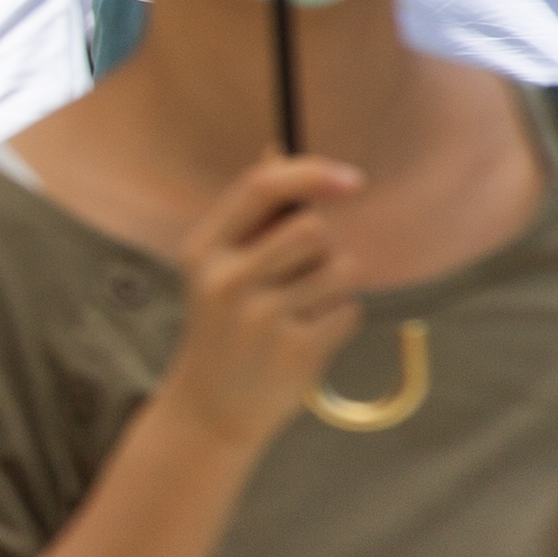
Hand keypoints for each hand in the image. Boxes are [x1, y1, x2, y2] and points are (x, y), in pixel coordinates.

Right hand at [151, 153, 373, 451]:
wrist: (211, 408)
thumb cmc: (223, 324)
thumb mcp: (219, 266)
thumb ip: (251, 211)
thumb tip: (276, 148)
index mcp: (204, 251)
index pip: (262, 188)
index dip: (312, 174)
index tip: (353, 179)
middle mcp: (226, 281)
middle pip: (313, 229)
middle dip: (322, 248)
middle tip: (302, 276)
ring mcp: (259, 320)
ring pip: (340, 268)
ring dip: (335, 285)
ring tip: (303, 309)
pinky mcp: (294, 352)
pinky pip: (349, 311)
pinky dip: (339, 320)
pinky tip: (306, 338)